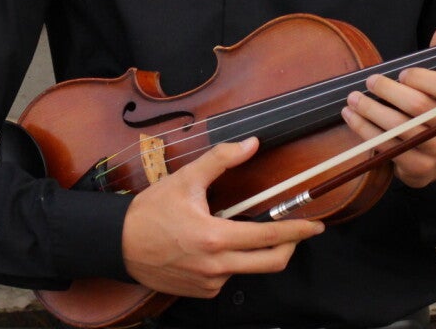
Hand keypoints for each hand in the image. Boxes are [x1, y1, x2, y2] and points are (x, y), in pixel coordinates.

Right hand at [121, 136, 323, 297]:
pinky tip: (213, 246)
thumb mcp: (185, 179)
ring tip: (237, 230)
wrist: (119, 244)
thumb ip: (221, 159)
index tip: (316, 226)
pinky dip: (230, 262)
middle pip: (271, 263)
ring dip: (253, 251)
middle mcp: (216, 266)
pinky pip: (228, 277)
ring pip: (247, 269)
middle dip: (290, 247)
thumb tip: (252, 144)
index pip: (269, 237)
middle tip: (297, 232)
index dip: (298, 231)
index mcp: (215, 238)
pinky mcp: (201, 292)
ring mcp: (209, 283)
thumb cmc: (150, 211)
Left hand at [341, 26, 435, 189]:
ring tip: (352, 99)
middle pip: (420, 107)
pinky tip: (352, 117)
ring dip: (371, 111)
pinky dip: (366, 130)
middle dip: (389, 92)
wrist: (433, 156)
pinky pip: (388, 147)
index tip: (400, 73)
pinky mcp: (419, 167)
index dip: (421, 78)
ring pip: (400, 128)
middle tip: (369, 82)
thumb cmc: (432, 110)